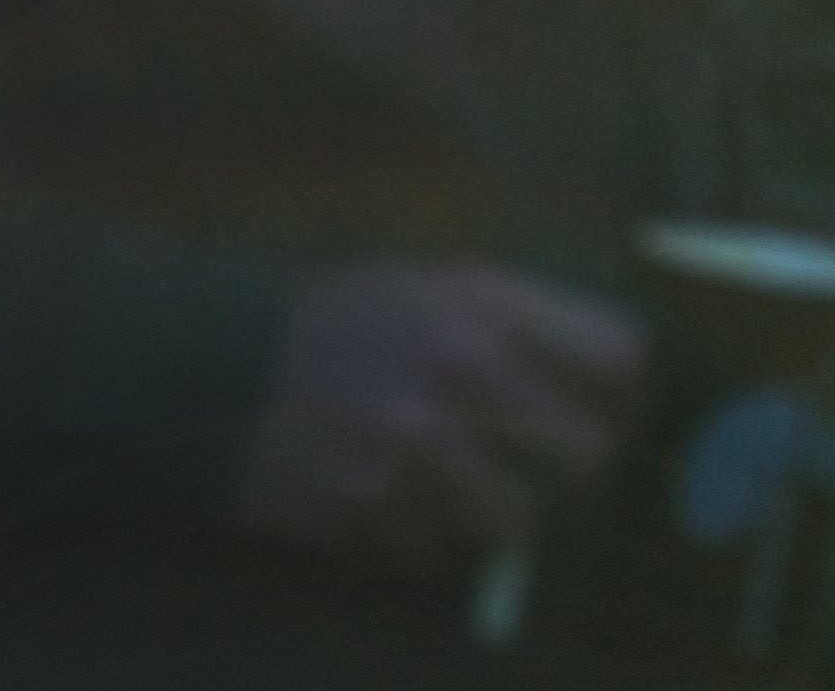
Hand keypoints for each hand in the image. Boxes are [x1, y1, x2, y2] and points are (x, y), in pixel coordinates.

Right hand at [232, 259, 648, 565]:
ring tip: (446, 482)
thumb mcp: (434, 285)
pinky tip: (381, 496)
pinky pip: (432, 550)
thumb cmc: (338, 319)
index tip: (605, 408)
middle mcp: (466, 378)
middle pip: (590, 456)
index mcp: (489, 309)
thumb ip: (522, 323)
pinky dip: (416, 536)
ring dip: (490, 515)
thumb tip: (617, 375)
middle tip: (538, 464)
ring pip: (516, 522)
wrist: (212, 364)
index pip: (620, 360)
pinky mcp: (374, 512)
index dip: (621, 393)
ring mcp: (420, 453)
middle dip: (568, 468)